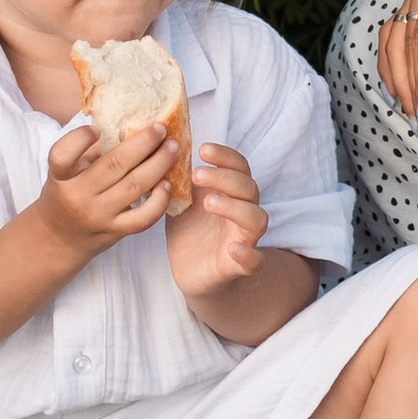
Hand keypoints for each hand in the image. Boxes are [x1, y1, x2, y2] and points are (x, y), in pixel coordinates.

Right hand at [33, 119, 181, 262]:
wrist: (58, 238)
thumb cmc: (66, 195)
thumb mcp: (66, 173)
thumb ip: (87, 152)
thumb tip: (126, 125)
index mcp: (61, 176)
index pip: (62, 155)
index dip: (79, 138)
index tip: (97, 129)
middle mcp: (77, 195)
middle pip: (114, 165)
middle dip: (143, 142)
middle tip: (160, 128)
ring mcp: (98, 215)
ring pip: (134, 186)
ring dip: (159, 164)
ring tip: (173, 148)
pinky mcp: (114, 231)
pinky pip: (143, 217)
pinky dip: (159, 200)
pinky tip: (167, 184)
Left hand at [166, 142, 267, 297]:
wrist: (190, 271)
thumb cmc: (188, 230)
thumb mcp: (179, 200)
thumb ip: (178, 179)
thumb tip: (161, 148)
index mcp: (231, 193)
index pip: (239, 167)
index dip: (225, 156)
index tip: (202, 149)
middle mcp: (243, 212)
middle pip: (249, 188)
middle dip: (225, 178)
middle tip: (196, 174)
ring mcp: (244, 238)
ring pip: (256, 218)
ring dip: (234, 207)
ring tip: (208, 202)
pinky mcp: (239, 266)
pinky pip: (255, 261)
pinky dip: (249, 254)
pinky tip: (233, 249)